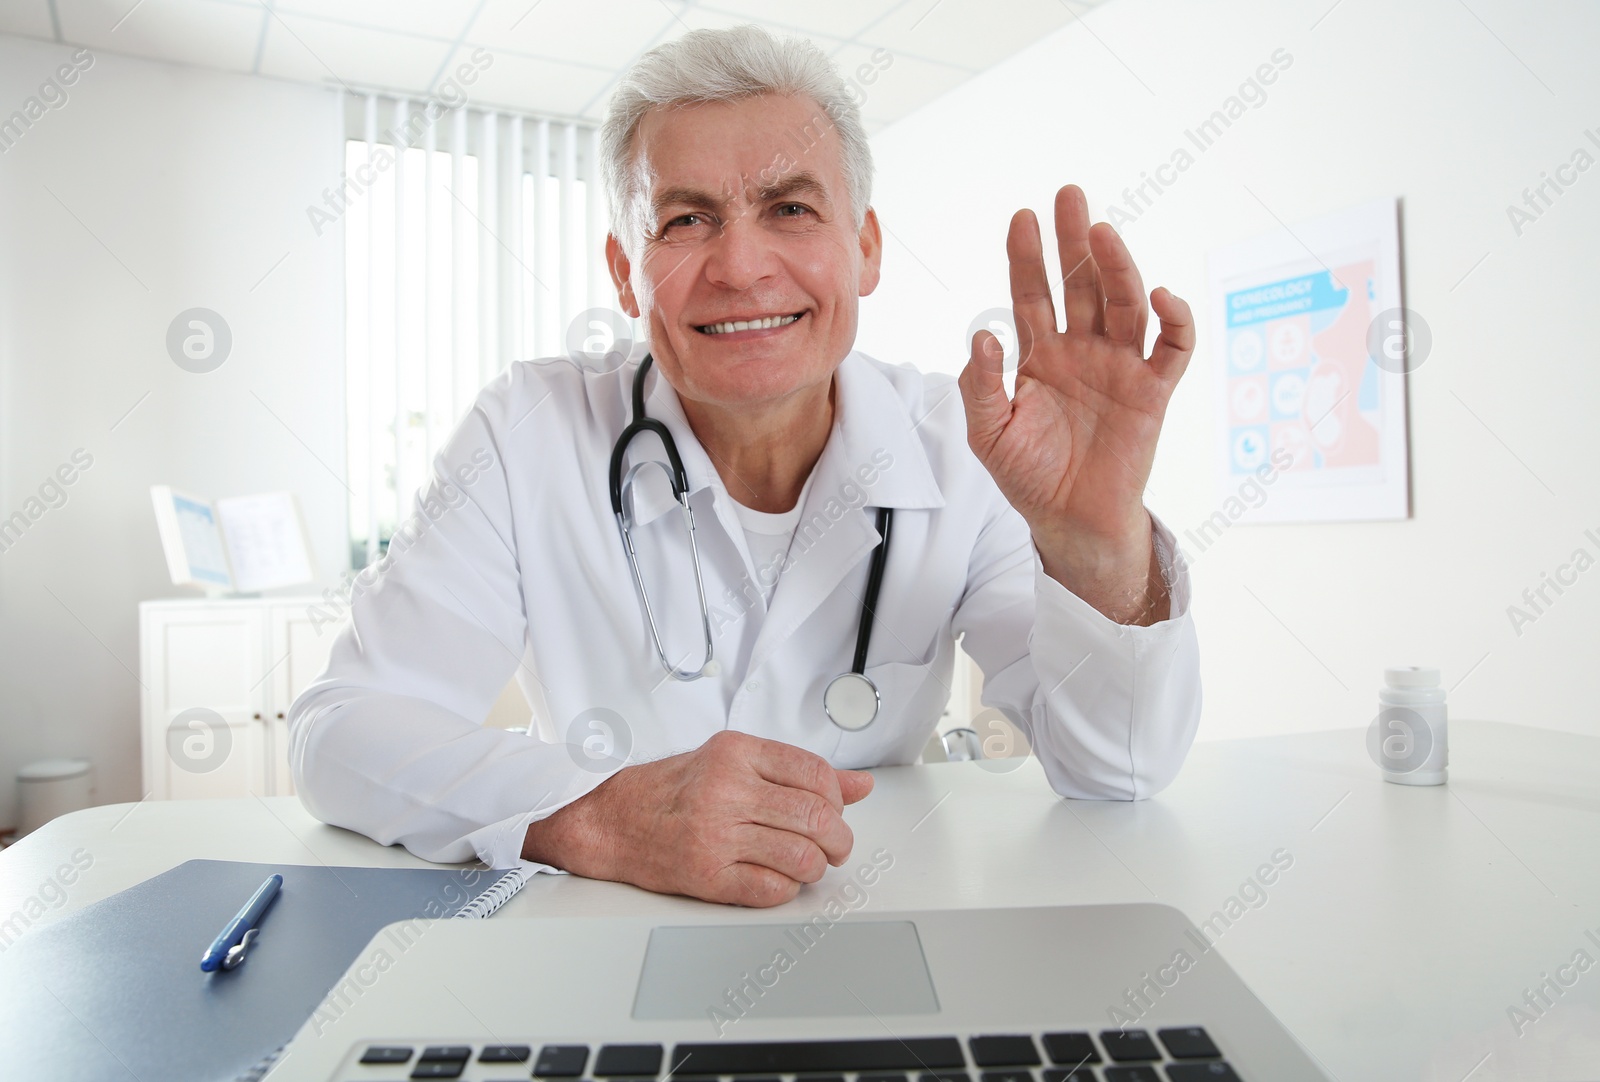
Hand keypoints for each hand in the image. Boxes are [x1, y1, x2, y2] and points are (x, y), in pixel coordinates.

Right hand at [521, 730, 873, 905]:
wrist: (612, 820)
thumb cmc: (673, 790)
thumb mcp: (734, 762)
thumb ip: (796, 772)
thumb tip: (858, 786)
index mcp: (736, 753)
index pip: (815, 772)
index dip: (837, 797)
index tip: (834, 810)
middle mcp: (726, 789)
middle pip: (816, 816)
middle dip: (839, 839)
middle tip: (835, 846)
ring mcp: (715, 834)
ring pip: (801, 856)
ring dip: (818, 867)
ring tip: (810, 865)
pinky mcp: (706, 875)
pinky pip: (772, 890)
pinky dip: (788, 890)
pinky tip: (779, 880)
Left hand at [958, 185, 1193, 623]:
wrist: (1069, 520)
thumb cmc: (1027, 475)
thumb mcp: (987, 432)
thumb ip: (980, 385)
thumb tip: (983, 333)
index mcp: (1039, 354)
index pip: (1031, 294)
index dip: (1026, 257)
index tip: (1022, 217)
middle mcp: (1081, 350)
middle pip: (1081, 284)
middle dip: (1074, 241)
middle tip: (1069, 194)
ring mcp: (1120, 366)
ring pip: (1123, 304)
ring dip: (1117, 266)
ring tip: (1103, 233)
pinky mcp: (1153, 391)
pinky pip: (1172, 348)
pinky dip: (1173, 320)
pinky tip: (1159, 297)